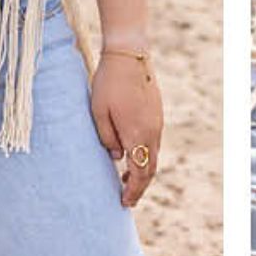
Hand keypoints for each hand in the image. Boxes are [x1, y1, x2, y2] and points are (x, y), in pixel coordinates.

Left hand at [90, 50, 163, 207]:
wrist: (129, 53)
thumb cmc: (109, 82)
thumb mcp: (98, 112)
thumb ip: (107, 139)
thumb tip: (116, 157)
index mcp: (138, 135)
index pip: (140, 174)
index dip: (133, 191)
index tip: (124, 202)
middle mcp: (152, 131)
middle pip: (150, 168)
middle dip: (139, 186)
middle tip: (126, 198)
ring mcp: (157, 121)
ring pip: (153, 155)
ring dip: (142, 170)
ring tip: (125, 178)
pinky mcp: (157, 112)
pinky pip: (154, 141)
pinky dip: (145, 154)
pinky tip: (131, 152)